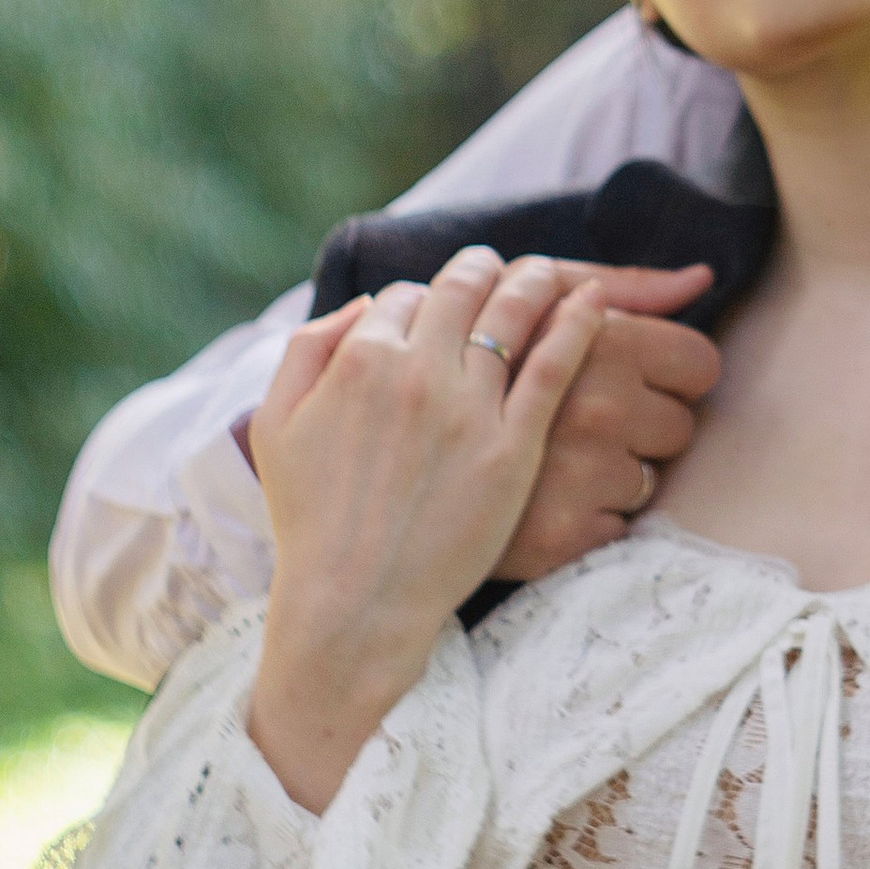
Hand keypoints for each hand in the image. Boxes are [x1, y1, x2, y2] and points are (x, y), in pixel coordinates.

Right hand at [248, 248, 603, 808]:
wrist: (355, 601)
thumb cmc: (311, 521)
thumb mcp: (275, 423)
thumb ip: (308, 349)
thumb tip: (364, 306)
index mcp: (358, 360)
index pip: (404, 295)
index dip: (423, 297)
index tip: (440, 305)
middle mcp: (417, 371)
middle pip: (463, 290)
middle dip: (485, 268)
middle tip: (502, 267)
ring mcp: (469, 407)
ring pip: (513, 314)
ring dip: (537, 281)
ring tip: (551, 275)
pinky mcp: (514, 446)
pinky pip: (555, 364)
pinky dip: (578, 323)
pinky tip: (594, 304)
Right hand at [490, 263, 721, 579]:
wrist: (383, 502)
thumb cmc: (467, 377)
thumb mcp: (528, 309)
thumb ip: (618, 286)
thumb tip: (702, 278)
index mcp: (594, 337)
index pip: (699, 361)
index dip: (662, 376)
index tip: (619, 382)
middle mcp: (594, 403)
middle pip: (681, 424)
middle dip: (636, 427)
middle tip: (576, 426)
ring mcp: (580, 472)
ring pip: (650, 480)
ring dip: (609, 477)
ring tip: (550, 466)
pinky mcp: (566, 535)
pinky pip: (619, 529)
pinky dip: (584, 523)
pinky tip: (539, 507)